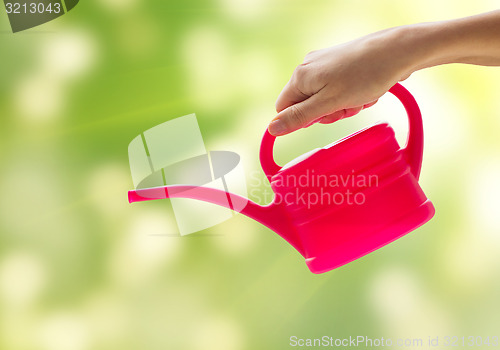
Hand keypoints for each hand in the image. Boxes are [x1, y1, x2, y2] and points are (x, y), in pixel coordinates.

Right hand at [269, 27, 419, 135]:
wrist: (397, 52)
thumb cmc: (364, 76)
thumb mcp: (329, 103)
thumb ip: (299, 117)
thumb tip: (271, 128)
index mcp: (300, 76)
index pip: (285, 108)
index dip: (303, 119)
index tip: (324, 116)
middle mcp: (309, 67)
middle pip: (307, 105)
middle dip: (328, 112)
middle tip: (347, 107)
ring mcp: (325, 64)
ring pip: (325, 99)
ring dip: (343, 105)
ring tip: (360, 97)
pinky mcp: (340, 64)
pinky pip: (338, 89)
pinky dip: (351, 96)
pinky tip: (365, 91)